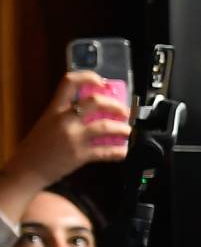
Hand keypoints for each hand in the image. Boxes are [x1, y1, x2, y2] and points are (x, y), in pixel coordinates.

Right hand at [2, 71, 130, 190]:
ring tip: (128, 130)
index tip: (102, 82)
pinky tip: (124, 151)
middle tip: (124, 111)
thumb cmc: (37, 147)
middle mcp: (64, 120)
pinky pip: (105, 151)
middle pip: (95, 102)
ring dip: (122, 128)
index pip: (69, 82)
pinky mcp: (79, 155)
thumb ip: (66, 114)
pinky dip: (119, 151)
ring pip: (105, 126)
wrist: (26, 169)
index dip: (88, 77)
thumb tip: (94, 110)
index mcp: (54, 109)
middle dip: (115, 105)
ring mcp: (73, 137)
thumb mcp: (47, 123)